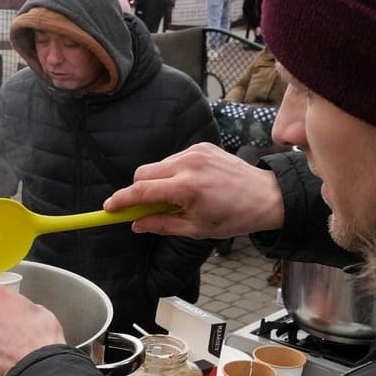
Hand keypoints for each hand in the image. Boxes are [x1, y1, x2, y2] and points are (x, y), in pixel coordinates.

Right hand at [102, 142, 283, 239]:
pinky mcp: (202, 146)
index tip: (108, 208)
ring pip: (158, 165)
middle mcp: (188, 165)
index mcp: (187, 189)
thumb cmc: (235, 217)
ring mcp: (195, 152)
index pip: (141, 191)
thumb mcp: (196, 229)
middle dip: (138, 190)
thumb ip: (161, 224)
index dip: (121, 201)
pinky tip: (192, 185)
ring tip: (178, 198)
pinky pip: (175, 158)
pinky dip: (174, 172)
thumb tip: (136, 224)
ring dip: (158, 182)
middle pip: (143, 173)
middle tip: (144, 208)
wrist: (266, 196)